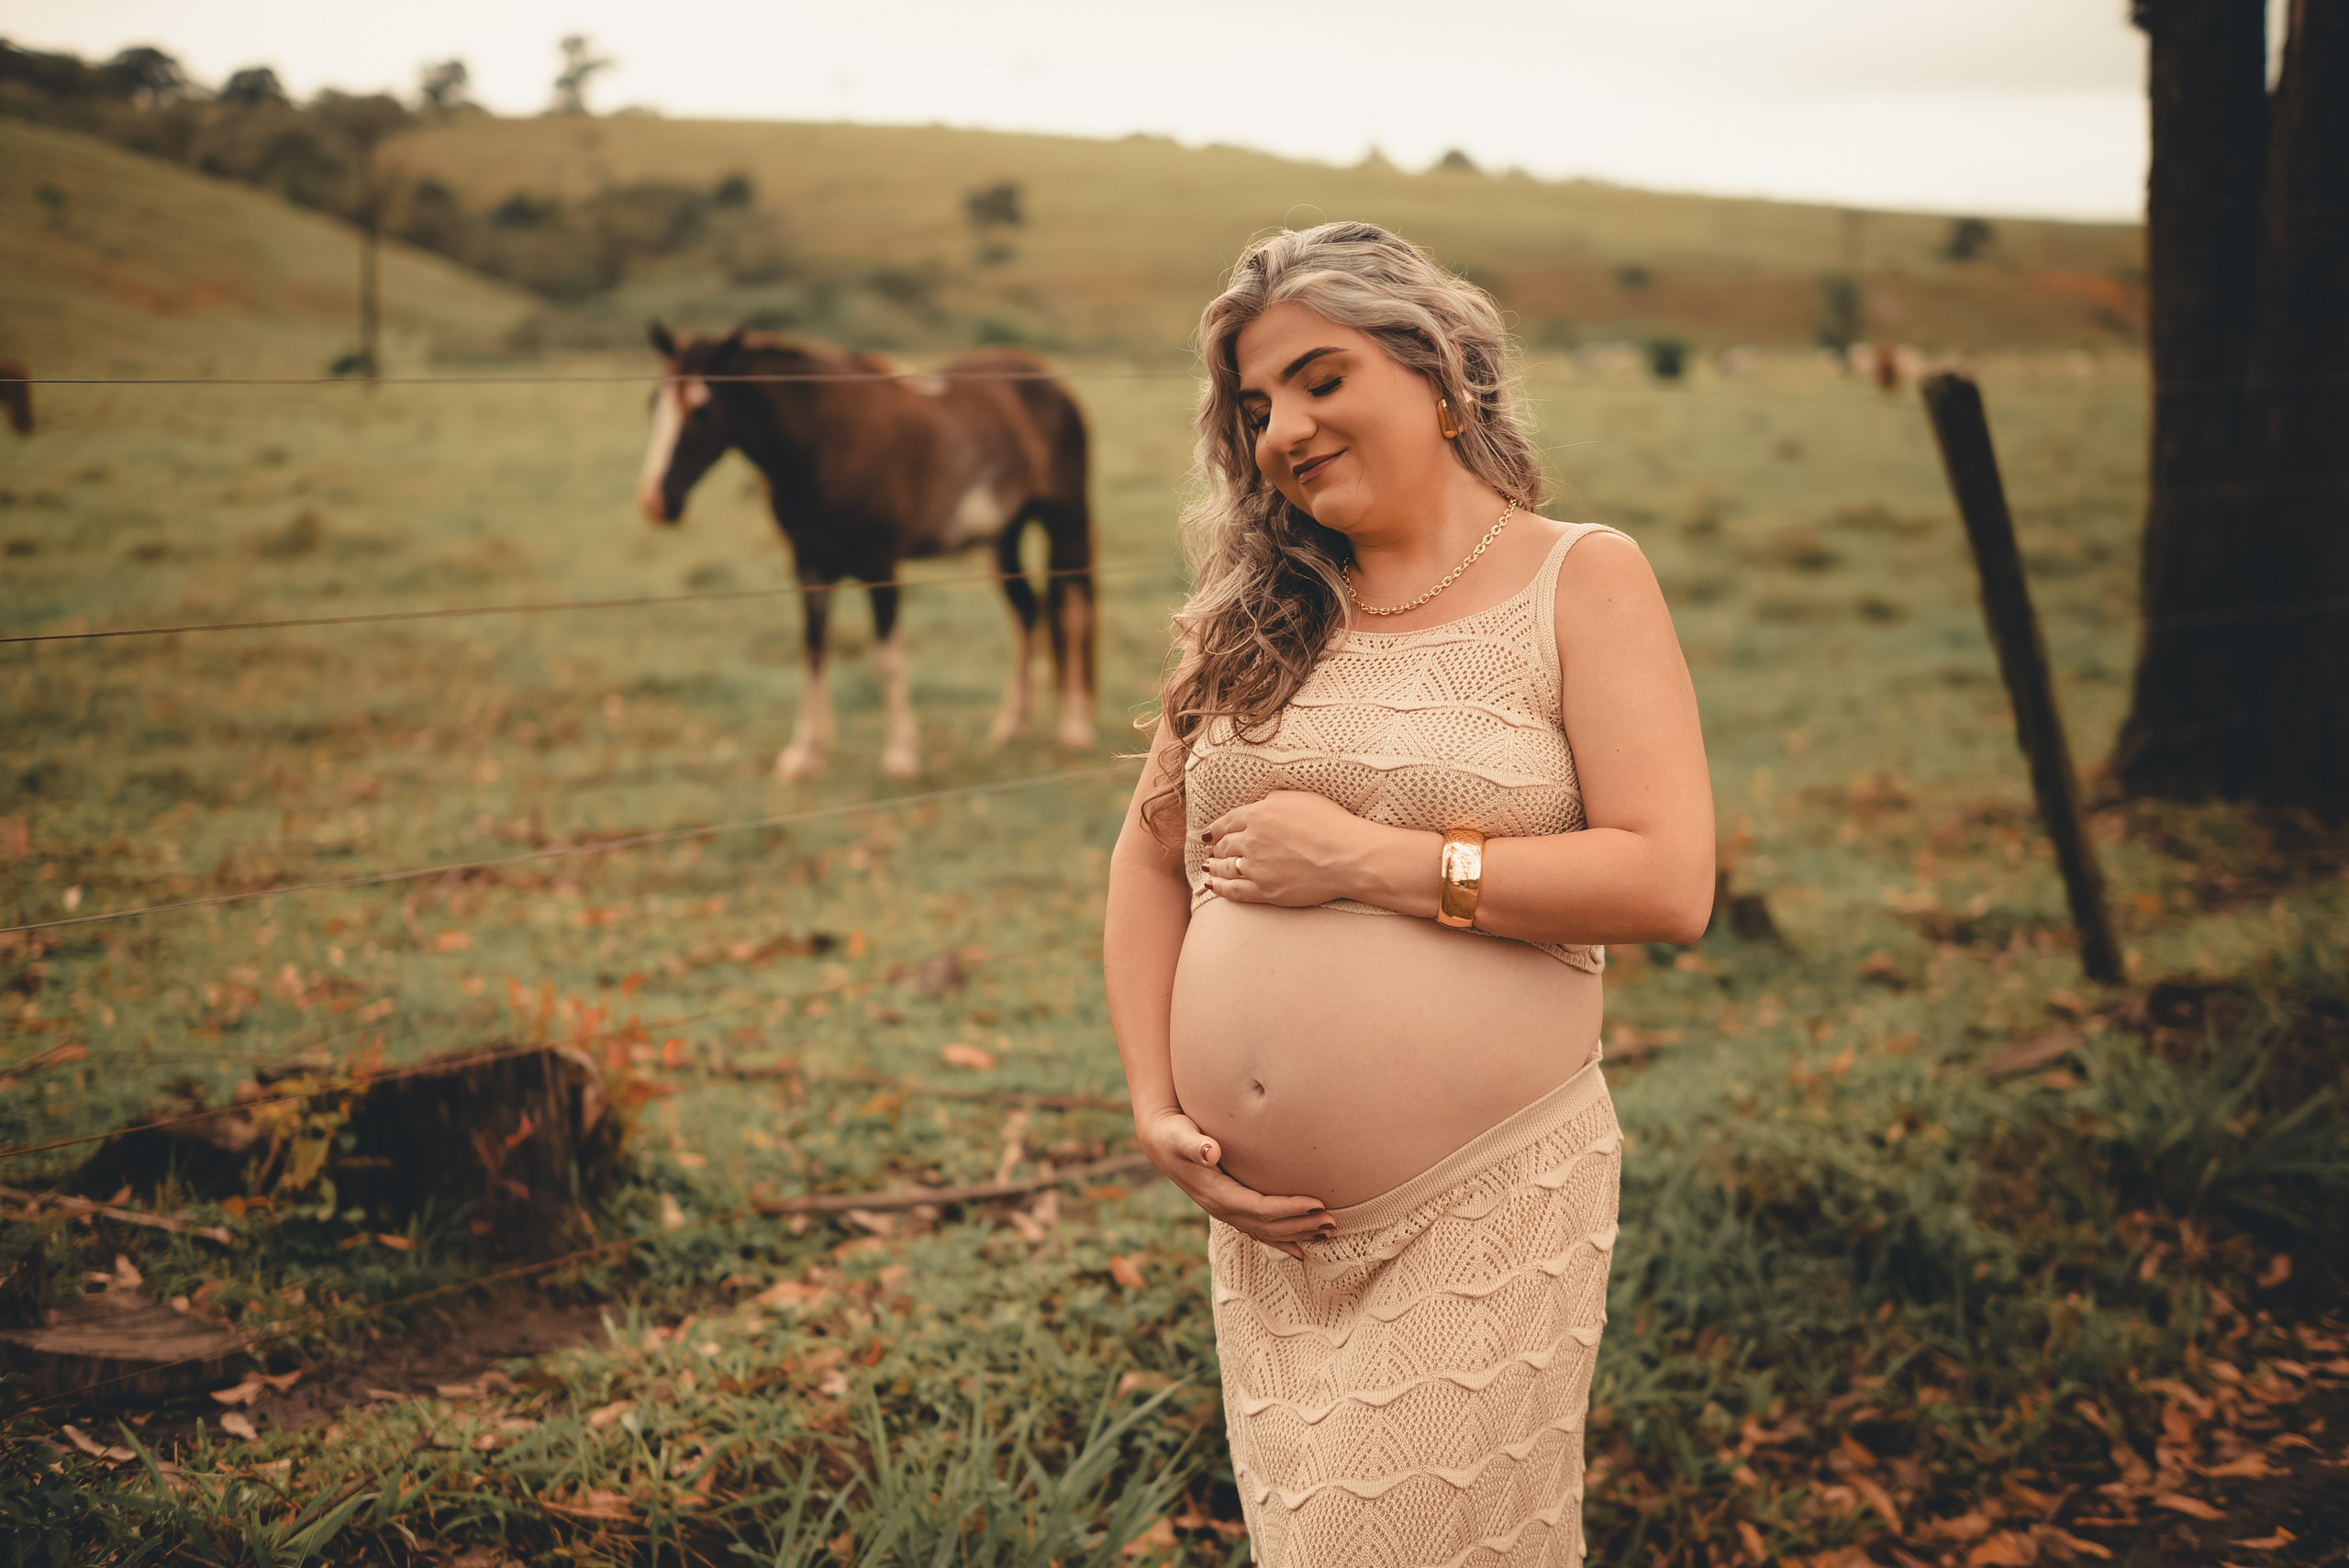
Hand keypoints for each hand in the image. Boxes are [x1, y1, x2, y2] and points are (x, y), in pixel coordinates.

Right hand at [1138, 1106, 1331, 1259]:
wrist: (1161, 1142)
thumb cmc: (1173, 1134)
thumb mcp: (1180, 1135)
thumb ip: (1194, 1144)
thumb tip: (1210, 1151)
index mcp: (1216, 1194)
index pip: (1259, 1208)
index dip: (1289, 1208)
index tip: (1317, 1203)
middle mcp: (1222, 1209)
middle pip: (1268, 1225)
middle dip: (1301, 1225)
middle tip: (1332, 1222)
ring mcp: (1226, 1211)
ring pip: (1267, 1231)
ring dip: (1298, 1233)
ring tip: (1328, 1232)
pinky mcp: (1231, 1207)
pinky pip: (1260, 1230)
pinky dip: (1282, 1240)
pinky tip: (1301, 1249)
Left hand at [1200, 790, 1379, 907]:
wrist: (1347, 856)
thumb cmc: (1331, 823)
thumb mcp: (1299, 798)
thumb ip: (1273, 801)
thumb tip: (1260, 806)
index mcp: (1258, 815)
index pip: (1228, 822)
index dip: (1216, 829)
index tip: (1209, 834)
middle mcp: (1251, 840)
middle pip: (1225, 845)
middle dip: (1216, 847)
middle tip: (1212, 851)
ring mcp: (1256, 867)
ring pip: (1225, 867)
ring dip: (1214, 866)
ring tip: (1208, 867)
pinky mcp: (1265, 891)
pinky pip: (1234, 890)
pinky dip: (1220, 888)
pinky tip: (1212, 886)